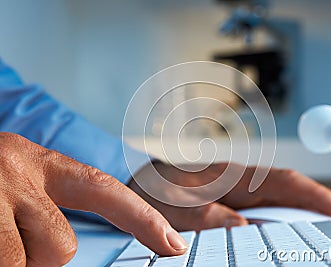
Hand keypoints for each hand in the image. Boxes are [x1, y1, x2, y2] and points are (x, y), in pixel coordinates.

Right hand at [0, 133, 186, 266]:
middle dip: (38, 259)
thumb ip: (44, 209)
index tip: (175, 245)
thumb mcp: (13, 183)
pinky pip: (1, 261)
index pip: (106, 190)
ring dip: (12, 261)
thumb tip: (60, 251)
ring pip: (29, 261)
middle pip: (62, 246)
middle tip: (6, 239)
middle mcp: (18, 171)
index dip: (143, 219)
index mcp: (40, 162)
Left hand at [130, 162, 330, 230]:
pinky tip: (279, 234)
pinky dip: (275, 221)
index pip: (282, 182)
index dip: (315, 196)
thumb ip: (207, 216)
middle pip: (286, 191)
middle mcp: (237, 181)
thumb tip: (244, 229)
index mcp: (230, 176)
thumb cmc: (155, 189)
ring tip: (317, 236)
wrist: (137, 184)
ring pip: (275, 201)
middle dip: (316, 208)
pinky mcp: (227, 201)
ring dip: (298, 217)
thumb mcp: (176, 205)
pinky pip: (259, 210)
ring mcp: (234, 190)